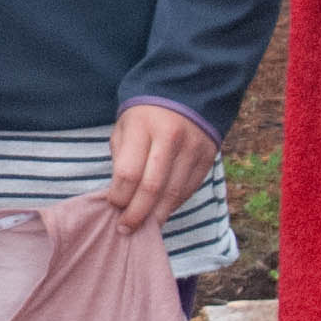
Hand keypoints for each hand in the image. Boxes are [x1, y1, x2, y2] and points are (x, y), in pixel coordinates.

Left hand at [107, 102, 219, 228]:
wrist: (186, 91)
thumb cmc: (146, 114)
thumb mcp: (125, 127)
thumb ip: (121, 159)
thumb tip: (120, 197)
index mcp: (143, 126)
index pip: (129, 173)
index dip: (119, 196)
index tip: (112, 206)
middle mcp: (170, 138)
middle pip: (152, 188)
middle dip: (136, 214)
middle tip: (125, 228)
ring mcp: (193, 148)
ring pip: (173, 194)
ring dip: (156, 216)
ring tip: (143, 228)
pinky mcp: (208, 157)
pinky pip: (189, 190)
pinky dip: (174, 205)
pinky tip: (161, 212)